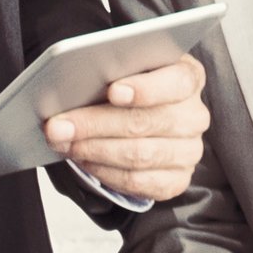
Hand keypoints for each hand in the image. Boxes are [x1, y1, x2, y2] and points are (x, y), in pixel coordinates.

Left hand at [40, 52, 209, 200]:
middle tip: (59, 126)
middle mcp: (194, 115)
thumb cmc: (129, 91)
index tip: (114, 92)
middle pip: (146, 122)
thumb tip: (73, 87)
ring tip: (65, 143)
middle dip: (96, 124)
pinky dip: (104, 172)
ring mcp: (189, 150)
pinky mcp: (178, 178)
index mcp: (187, 78)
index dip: (146, 88)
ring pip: (140, 155)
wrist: (139, 121)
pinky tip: (84, 161)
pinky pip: (138, 181)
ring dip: (94, 150)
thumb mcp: (123, 71)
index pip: (177, 82)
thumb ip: (109, 73)